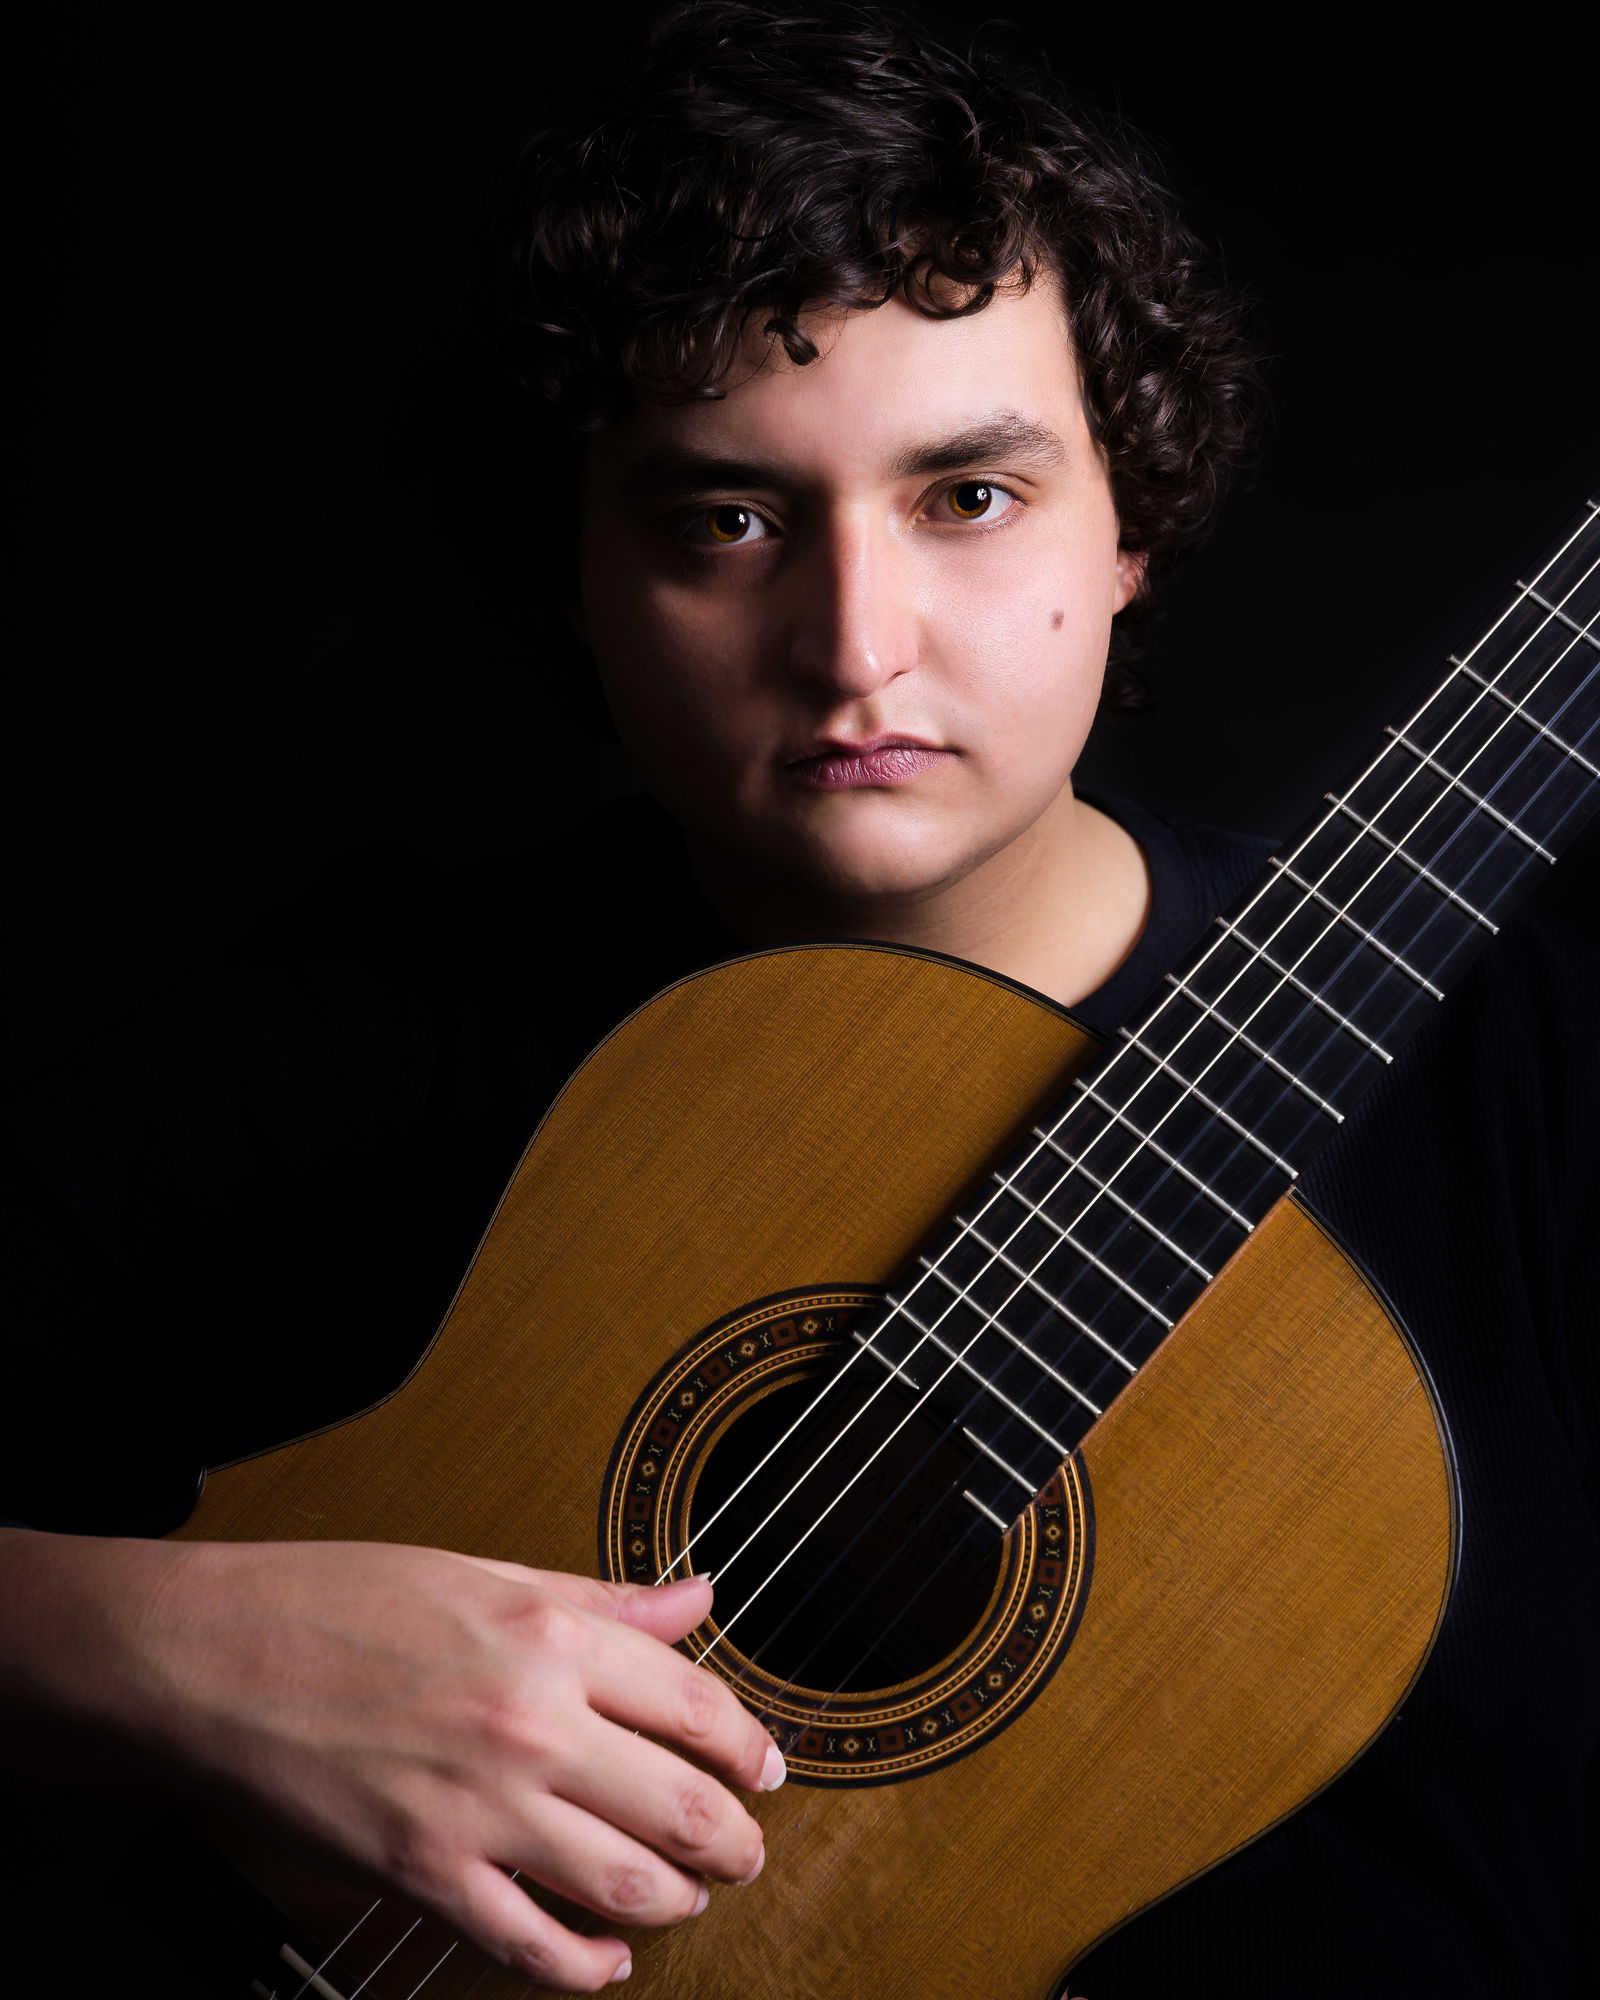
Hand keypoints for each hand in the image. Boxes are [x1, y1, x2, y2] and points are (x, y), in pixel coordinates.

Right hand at [0, 1532, 782, 1991]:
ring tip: (690, 1895)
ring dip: (679, 1900)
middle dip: (734, 1839)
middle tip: (746, 1848)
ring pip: (626, 1884)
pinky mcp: (425, 1875)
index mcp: (551, 1637)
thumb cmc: (339, 1602)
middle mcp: (530, 1723)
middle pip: (682, 1805)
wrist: (214, 1656)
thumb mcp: (487, 1573)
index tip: (766, 1766)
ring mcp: (478, 1808)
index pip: (697, 1704)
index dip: (750, 1746)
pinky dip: (588, 1967)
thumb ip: (605, 1601)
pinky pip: (533, 1946)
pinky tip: (607, 1959)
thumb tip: (696, 1598)